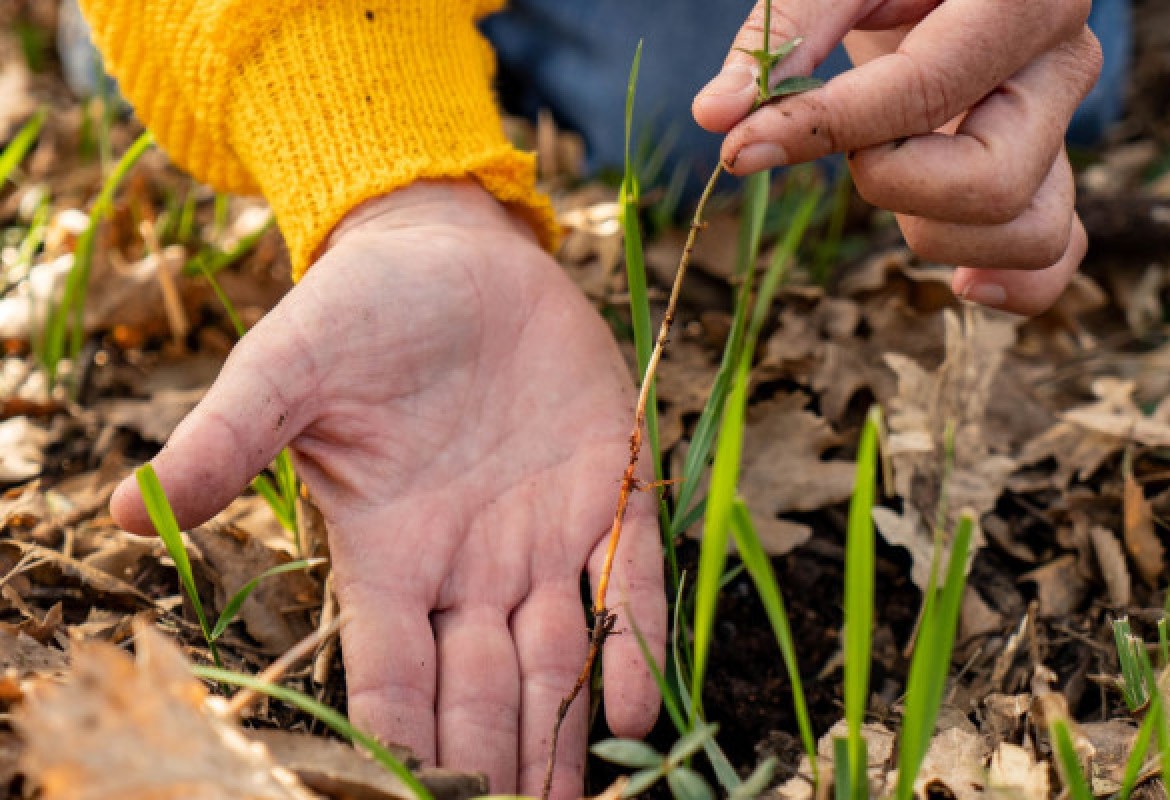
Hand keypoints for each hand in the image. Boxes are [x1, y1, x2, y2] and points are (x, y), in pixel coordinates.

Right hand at [109, 180, 665, 797]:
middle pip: (479, 691)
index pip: (391, 675)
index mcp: (389, 554)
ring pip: (554, 660)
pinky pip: (626, 582)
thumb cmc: (360, 312)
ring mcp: (540, 536)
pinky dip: (631, 643)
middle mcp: (468, 566)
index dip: (402, 741)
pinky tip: (635, 703)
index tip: (414, 798)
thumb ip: (224, 442)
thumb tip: (120, 512)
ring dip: (563, 734)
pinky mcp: (606, 491)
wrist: (451, 255)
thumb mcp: (286, 372)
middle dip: (494, 763)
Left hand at [693, 0, 1102, 314]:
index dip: (821, 131)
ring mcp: (1062, 127)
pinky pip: (1056, 253)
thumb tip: (715, 116)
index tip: (740, 148)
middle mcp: (1062, 66)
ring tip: (886, 170)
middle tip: (852, 143)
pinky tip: (960, 280)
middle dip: (889, 183)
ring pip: (1029, 231)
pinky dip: (1014, 284)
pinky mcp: (1048, 172)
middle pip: (990, 183)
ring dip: (933, 231)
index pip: (924, 93)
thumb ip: (781, 39)